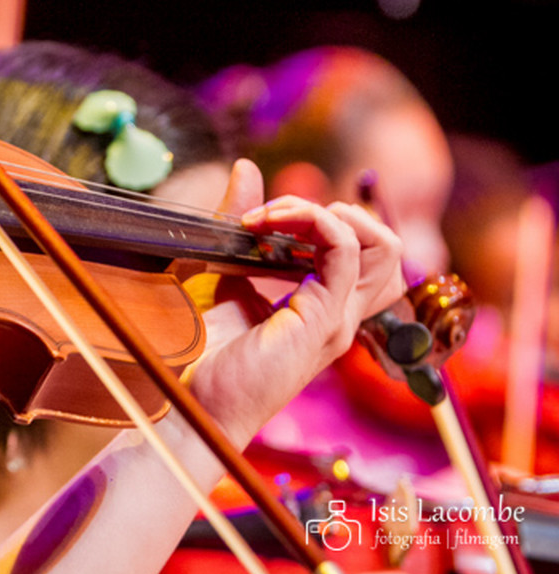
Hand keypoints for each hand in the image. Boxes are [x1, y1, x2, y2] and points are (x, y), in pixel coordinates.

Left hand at [187, 159, 404, 443]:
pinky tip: (267, 225)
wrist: (187, 405)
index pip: (362, 251)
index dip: (319, 218)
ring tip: (278, 216)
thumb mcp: (218, 270)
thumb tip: (247, 168)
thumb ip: (238, 223)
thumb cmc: (199, 350)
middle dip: (333, 209)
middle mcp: (339, 314)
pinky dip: (312, 220)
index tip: (256, 217)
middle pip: (385, 246)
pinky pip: (345, 250)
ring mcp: (337, 319)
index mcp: (321, 307)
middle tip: (274, 215)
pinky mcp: (323, 321)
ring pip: (381, 244)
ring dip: (328, 211)